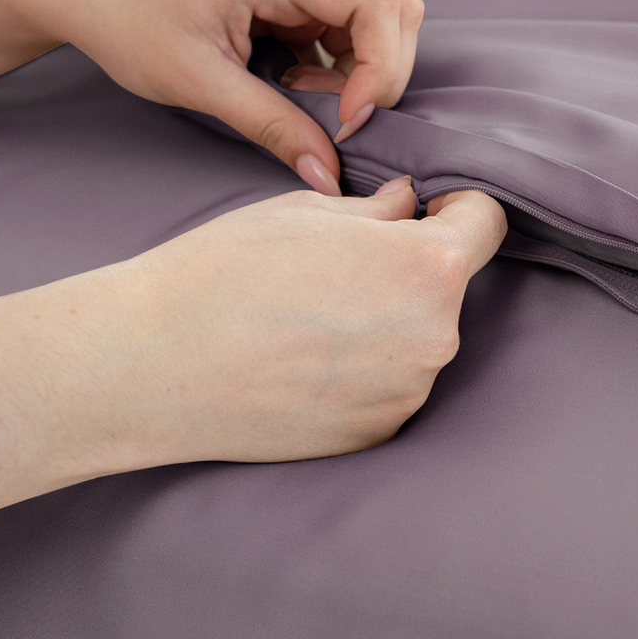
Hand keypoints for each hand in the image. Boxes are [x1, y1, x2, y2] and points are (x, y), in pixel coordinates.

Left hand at [0, 0, 424, 194]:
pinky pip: (347, 30)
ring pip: (376, 23)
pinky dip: (337, 69)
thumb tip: (329, 176)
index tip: (348, 120)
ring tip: (300, 98)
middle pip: (393, 11)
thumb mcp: (197, 83)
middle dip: (380, 74)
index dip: (383, 69)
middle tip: (334, 118)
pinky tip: (291, 84)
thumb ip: (270, 127)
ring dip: (358, 74)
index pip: (378, 5)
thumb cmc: (129, 22)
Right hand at [0, 183, 507, 521]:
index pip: (486, 222)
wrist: (151, 365)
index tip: (431, 209)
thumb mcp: (307, 211)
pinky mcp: (378, 434)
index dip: (459, 207)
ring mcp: (408, 392)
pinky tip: (305, 362)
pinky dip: (364, 371)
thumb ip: (378, 208)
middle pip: (449, 286)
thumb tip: (409, 204)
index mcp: (428, 267)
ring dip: (388, 322)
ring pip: (418, 338)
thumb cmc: (224, 271)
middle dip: (413, 268)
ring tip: (311, 317)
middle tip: (344, 266)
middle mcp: (436, 336)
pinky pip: (390, 386)